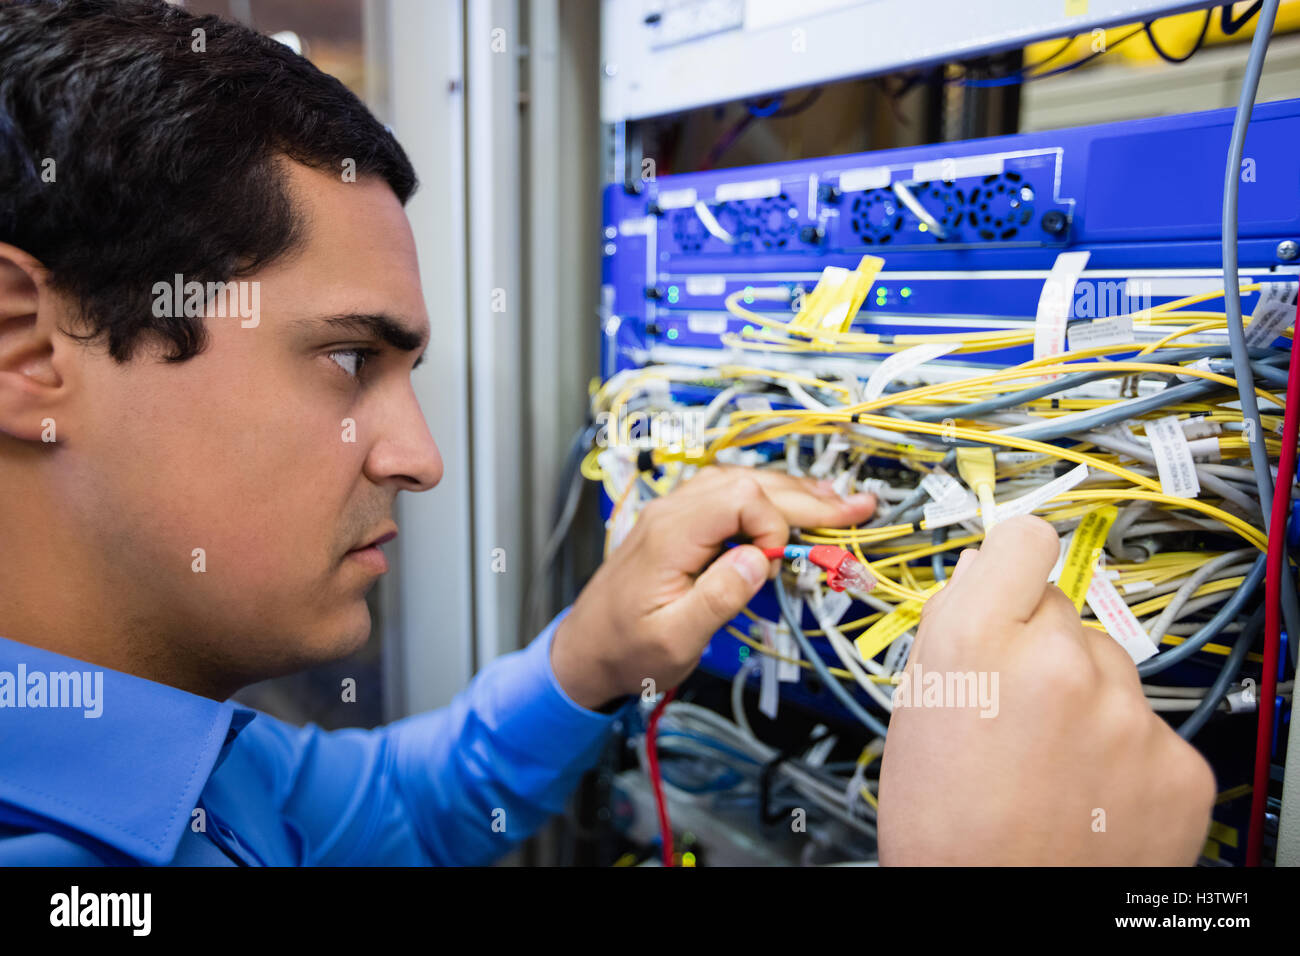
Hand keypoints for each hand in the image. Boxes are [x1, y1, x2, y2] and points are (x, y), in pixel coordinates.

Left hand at [551, 466, 876, 709]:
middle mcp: (672, 512)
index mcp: (671, 534)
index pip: (740, 498)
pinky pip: (728, 497)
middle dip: (806, 497)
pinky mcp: (679, 526)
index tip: (775, 566)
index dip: (772, 525)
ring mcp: (674, 515)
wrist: (585, 651)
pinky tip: (794, 506)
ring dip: (791, 494)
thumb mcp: (674, 639)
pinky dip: (768, 500)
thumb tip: (758, 559)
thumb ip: (717, 597)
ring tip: (839, 505)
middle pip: (748, 483)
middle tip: (858, 509)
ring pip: (740, 483)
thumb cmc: (625, 651)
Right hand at [877, 514, 1215, 864]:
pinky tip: (1088, 792)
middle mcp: (1058, 663)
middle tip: (1014, 706)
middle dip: (1042, 645)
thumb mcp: (917, 708)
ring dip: (1085, 698)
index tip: (1016, 576)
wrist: (994, 916)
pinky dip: (1124, 753)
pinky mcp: (1176, 764)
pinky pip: (1150, 726)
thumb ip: (956, 630)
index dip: (1014, 560)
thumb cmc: (942, 830)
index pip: (1024, 539)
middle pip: (1065, 610)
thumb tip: (985, 575)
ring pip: (1109, 667)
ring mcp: (1126, 715)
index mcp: (976, 641)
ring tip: (1048, 760)